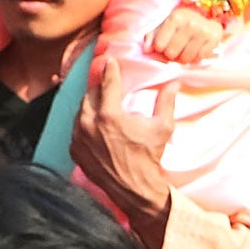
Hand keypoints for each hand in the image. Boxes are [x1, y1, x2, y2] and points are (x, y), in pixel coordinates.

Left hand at [71, 57, 175, 248]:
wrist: (134, 187)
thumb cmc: (149, 156)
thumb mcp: (163, 127)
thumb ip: (167, 102)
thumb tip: (174, 83)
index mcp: (110, 116)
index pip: (107, 84)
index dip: (110, 70)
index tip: (110, 61)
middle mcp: (89, 125)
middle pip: (90, 95)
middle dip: (99, 87)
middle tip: (107, 82)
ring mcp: (79, 138)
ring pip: (80, 111)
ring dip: (91, 104)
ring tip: (101, 101)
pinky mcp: (75, 150)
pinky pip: (76, 128)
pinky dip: (84, 122)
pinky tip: (95, 122)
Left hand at [148, 3, 225, 63]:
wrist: (205, 19)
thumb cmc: (180, 25)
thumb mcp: (164, 25)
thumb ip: (152, 36)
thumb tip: (146, 49)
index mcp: (176, 17)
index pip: (159, 45)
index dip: (160, 48)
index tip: (165, 44)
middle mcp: (191, 22)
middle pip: (172, 53)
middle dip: (172, 54)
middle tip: (176, 48)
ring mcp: (204, 30)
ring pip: (185, 58)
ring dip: (183, 58)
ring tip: (184, 50)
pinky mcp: (215, 38)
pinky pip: (199, 58)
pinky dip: (195, 58)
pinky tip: (195, 50)